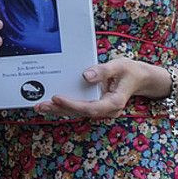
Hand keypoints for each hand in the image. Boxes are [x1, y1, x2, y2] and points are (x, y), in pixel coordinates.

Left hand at [36, 56, 161, 119]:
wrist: (139, 78)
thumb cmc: (130, 71)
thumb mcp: (120, 66)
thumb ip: (104, 70)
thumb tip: (86, 76)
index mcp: (115, 103)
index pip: (91, 108)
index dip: (73, 105)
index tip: (57, 98)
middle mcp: (106, 109)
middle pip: (79, 112)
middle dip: (59, 109)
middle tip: (40, 105)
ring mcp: (99, 109)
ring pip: (76, 112)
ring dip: (57, 110)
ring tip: (38, 106)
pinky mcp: (93, 105)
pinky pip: (77, 107)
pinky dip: (62, 106)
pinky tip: (48, 103)